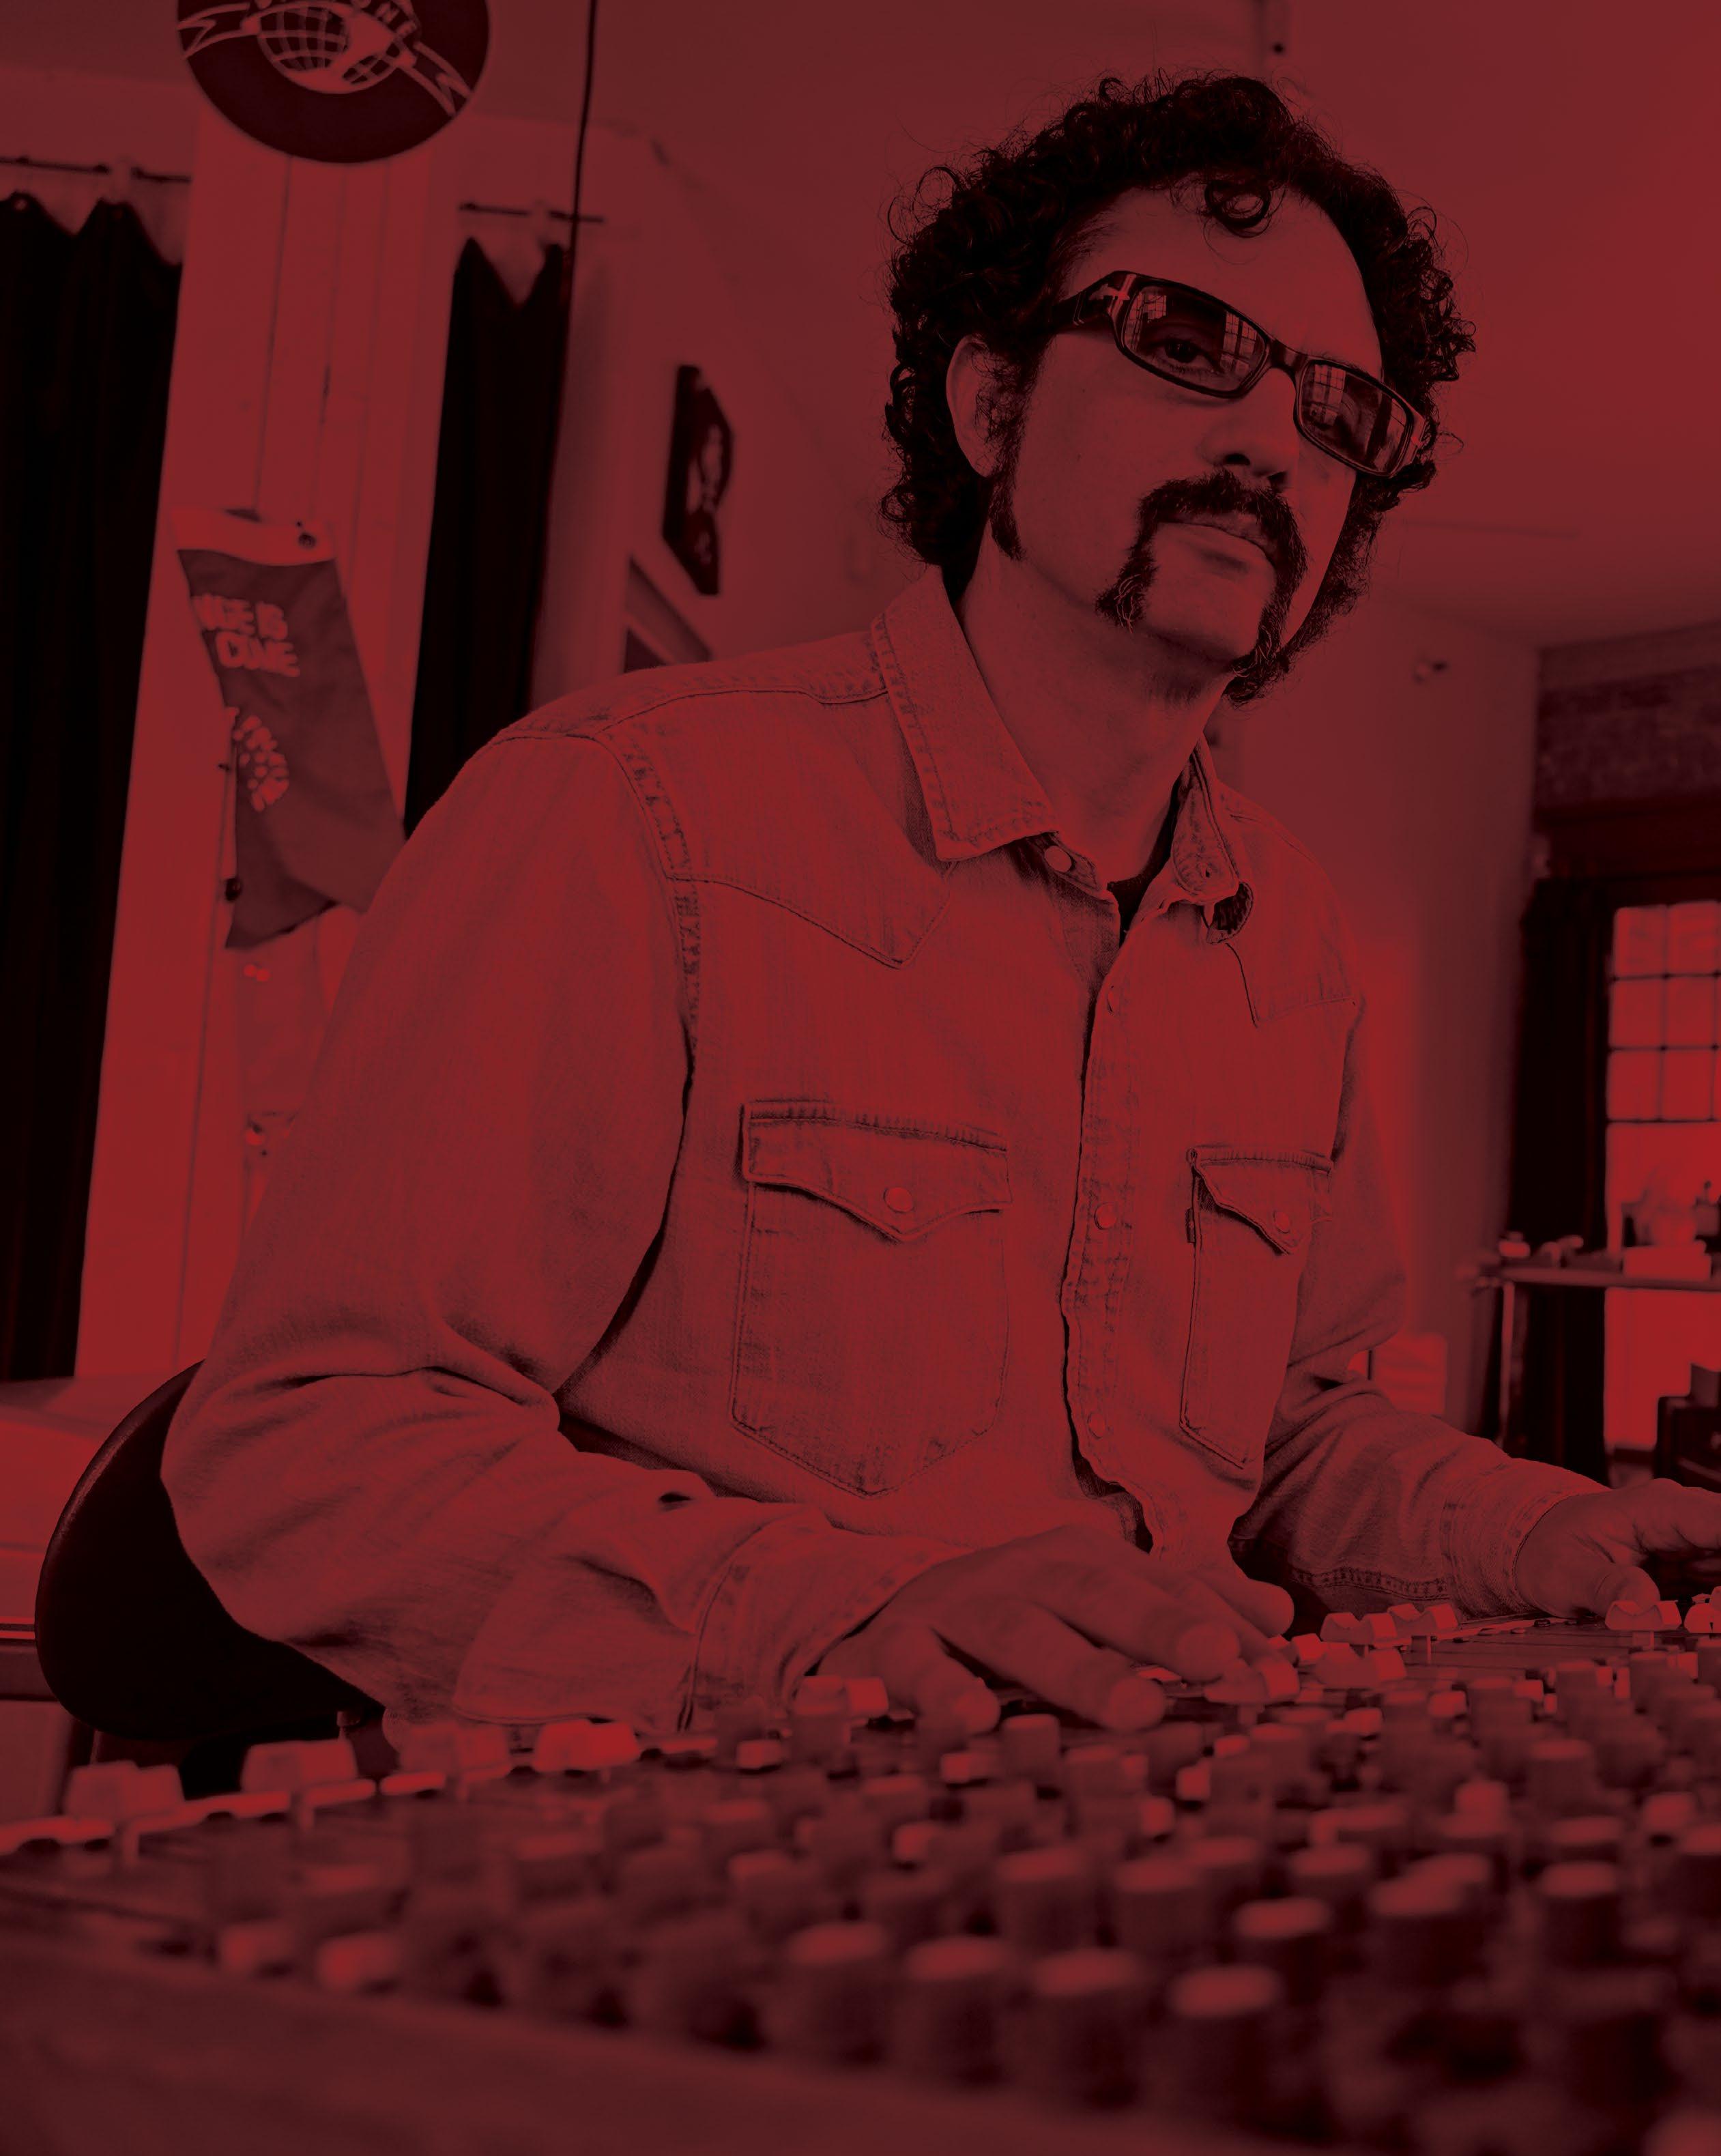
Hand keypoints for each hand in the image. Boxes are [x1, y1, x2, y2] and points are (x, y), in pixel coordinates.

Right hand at [815, 1524, 1294, 1733]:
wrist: (874, 1615)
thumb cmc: (1009, 1622)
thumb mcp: (1095, 1609)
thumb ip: (1185, 1611)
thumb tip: (1279, 1618)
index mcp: (1079, 1560)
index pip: (1161, 1585)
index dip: (1220, 1625)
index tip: (1277, 1670)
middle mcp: (1022, 1573)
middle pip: (1099, 1593)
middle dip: (1162, 1626)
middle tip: (1220, 1662)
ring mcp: (957, 1606)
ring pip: (1020, 1632)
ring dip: (1078, 1667)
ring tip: (1135, 1706)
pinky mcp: (894, 1647)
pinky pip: (916, 1668)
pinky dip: (942, 1691)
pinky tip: (976, 1722)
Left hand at [1515, 1480, 1720, 1616]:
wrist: (1536, 1547)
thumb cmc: (1548, 1551)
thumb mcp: (1565, 1573)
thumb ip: (1606, 1587)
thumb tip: (1644, 1607)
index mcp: (1657, 1508)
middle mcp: (1683, 1519)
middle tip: (1710, 1614)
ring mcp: (1690, 1543)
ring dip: (1719, 1601)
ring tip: (1701, 1621)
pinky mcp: (1691, 1567)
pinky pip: (1720, 1585)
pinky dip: (1714, 1606)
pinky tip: (1701, 1623)